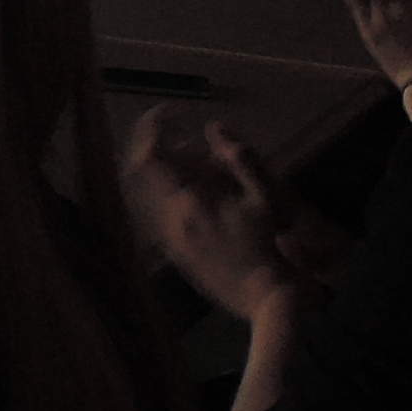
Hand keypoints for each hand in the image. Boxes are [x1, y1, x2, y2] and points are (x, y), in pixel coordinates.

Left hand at [122, 114, 308, 323]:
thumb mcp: (265, 198)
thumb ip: (239, 158)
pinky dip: (168, 194)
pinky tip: (198, 197)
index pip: (150, 156)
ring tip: (200, 170)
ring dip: (164, 171)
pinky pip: (155, 212)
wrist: (264, 298)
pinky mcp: (172, 252)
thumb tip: (213, 126)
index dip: (152, 128)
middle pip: (141, 170)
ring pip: (146, 191)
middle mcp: (169, 217)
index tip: (168, 113)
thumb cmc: (269, 246)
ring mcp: (167, 236)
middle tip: (189, 143)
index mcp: (190, 201)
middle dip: (158, 147)